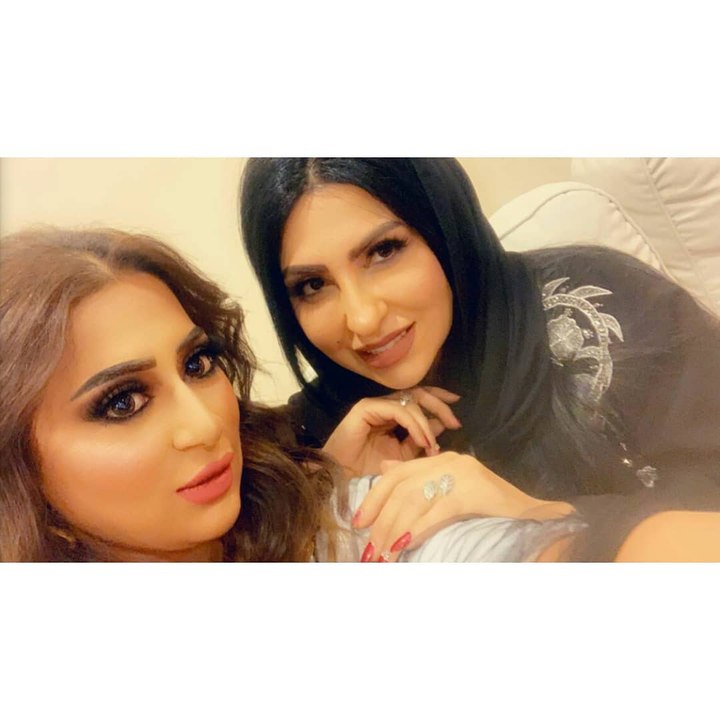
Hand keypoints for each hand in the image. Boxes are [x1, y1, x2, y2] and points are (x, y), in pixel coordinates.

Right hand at [322, 387, 461, 478]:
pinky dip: (414, 424)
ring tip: (432, 444)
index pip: (419, 399)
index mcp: (393, 416)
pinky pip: (397, 410)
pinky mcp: (365, 408)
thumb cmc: (369, 473)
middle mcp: (385, 407)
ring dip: (426, 422)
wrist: (343, 482)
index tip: (457, 408)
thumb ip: (420, 441)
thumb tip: (442, 426)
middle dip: (439, 406)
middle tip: (454, 422)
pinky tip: (422, 441)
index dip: (439, 400)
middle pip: (418, 394)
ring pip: (410, 401)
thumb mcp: (404, 457)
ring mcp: (375, 406)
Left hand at [353, 452, 573, 561]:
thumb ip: (422, 485)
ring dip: (394, 529)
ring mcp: (463, 473)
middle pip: (401, 486)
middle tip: (369, 548)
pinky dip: (418, 529)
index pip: (398, 473)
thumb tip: (386, 476)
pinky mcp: (474, 490)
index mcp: (443, 461)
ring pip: (414, 498)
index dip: (374, 496)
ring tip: (384, 555)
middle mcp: (450, 461)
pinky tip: (406, 545)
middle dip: (380, 518)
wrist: (537, 518)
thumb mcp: (452, 494)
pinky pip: (437, 510)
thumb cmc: (493, 512)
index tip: (359, 521)